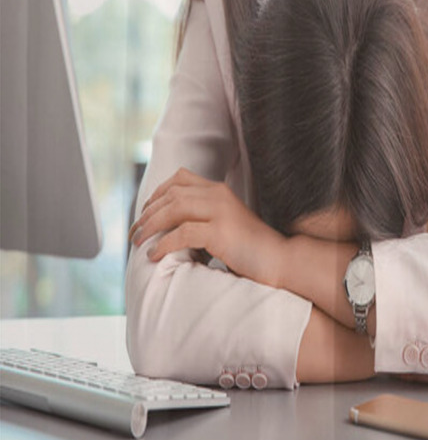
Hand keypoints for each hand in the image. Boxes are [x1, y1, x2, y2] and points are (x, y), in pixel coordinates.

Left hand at [128, 166, 287, 286]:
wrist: (281, 260)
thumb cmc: (251, 249)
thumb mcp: (226, 224)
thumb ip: (203, 217)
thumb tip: (168, 226)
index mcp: (220, 191)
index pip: (180, 178)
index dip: (156, 193)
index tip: (144, 213)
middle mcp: (219, 195)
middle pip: (172, 192)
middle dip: (147, 212)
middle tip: (134, 232)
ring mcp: (221, 212)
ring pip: (174, 207)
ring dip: (151, 225)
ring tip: (139, 242)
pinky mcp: (222, 232)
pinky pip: (183, 232)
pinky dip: (164, 244)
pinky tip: (155, 255)